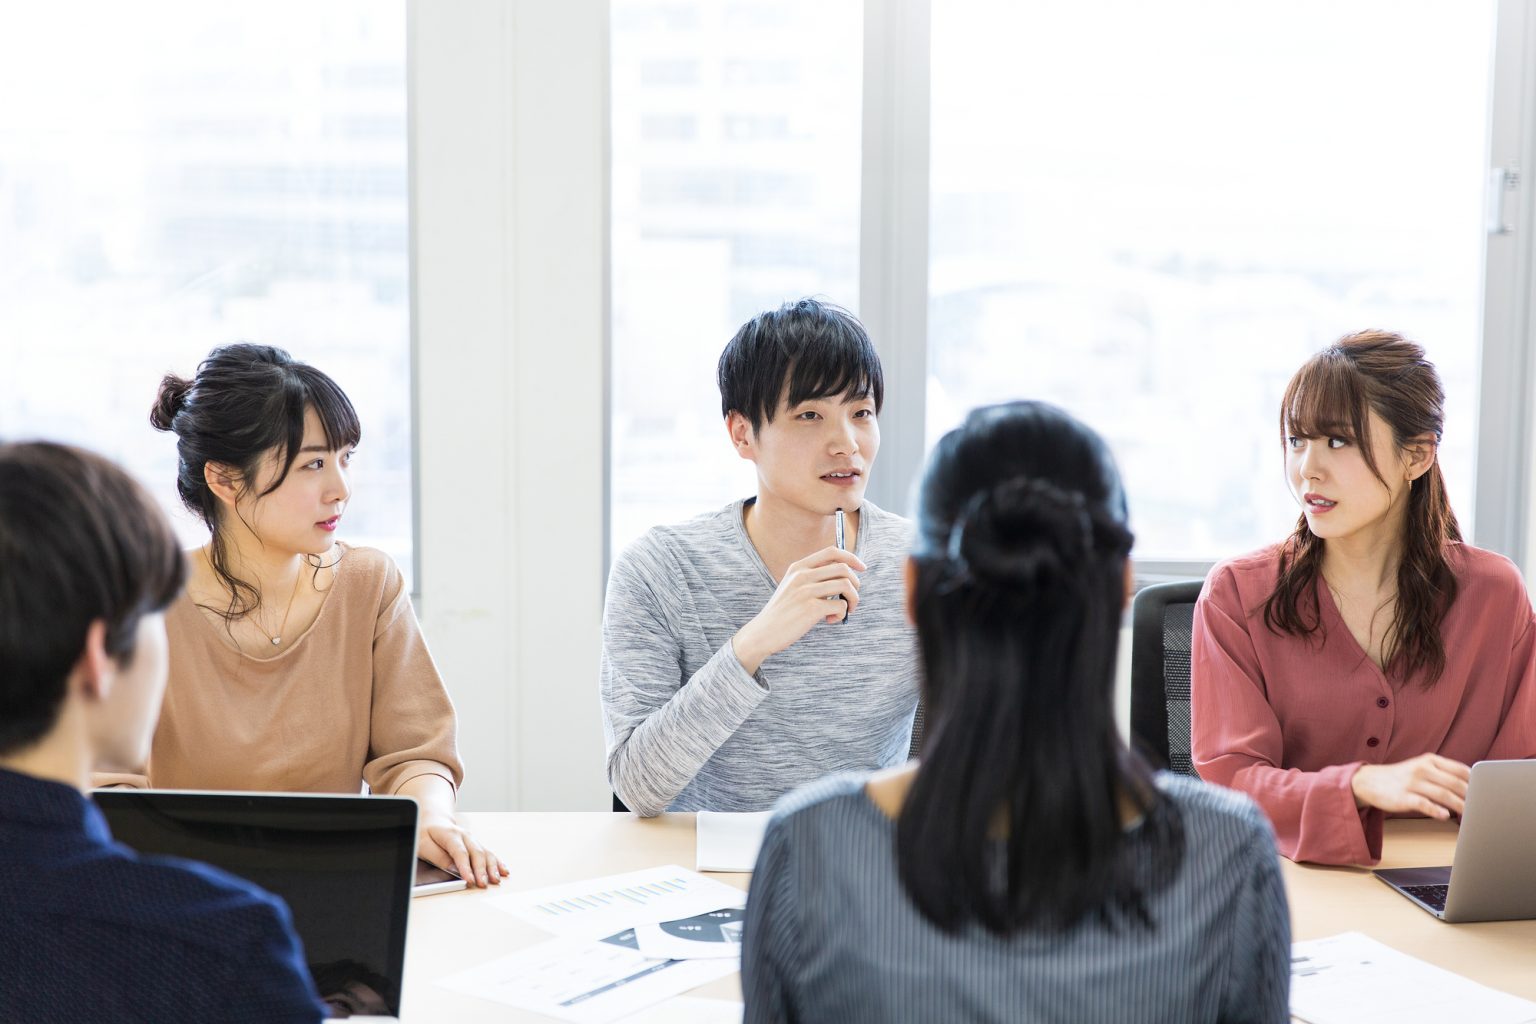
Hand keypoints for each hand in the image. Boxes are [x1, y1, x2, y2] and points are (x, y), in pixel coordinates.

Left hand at [418, 811, 509, 887]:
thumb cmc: (426, 834)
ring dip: (492, 867)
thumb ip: (437, 856)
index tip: (469, 880)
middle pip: (476, 853)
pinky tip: (503, 870)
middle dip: (481, 870)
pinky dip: (497, 862)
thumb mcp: (423, 844)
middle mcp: (464, 835)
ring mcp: (472, 840)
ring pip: (485, 853)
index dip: (465, 867)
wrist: (433, 820)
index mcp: (450, 834)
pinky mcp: (476, 845)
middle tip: (483, 884)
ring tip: (495, 880)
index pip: (460, 852)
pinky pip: (489, 853)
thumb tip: (452, 868)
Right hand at [731, 546, 866, 673]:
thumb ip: (813, 578)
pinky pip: (841, 606)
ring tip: (844, 611)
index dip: (851, 558)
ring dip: (852, 600)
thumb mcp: (792, 587)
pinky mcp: (811, 608)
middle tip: (851, 598)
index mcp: (798, 567)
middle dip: (856, 584)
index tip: (862, 568)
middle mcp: (802, 575)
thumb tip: (846, 575)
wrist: (763, 633)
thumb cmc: (783, 612)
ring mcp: (806, 591)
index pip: (832, 551)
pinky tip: (830, 620)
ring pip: (846, 585)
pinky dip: (842, 614)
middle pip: (843, 568)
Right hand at [1351, 754, 1470, 819]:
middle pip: (1455, 783)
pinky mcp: (1403, 797)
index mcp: (1430, 760)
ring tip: (1469, 816)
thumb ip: (1443, 773)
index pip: (1460, 770)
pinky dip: (1437, 811)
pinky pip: (1424, 804)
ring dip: (1460, 807)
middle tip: (1481, 808)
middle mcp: (1422, 769)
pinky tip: (1445, 817)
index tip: (1486, 793)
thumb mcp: (1422, 767)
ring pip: (1443, 795)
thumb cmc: (1401, 777)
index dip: (1476, 782)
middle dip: (1471, 797)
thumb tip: (1472, 787)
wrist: (1369, 781)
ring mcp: (1412, 783)